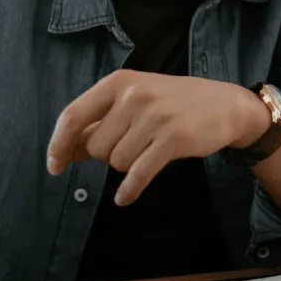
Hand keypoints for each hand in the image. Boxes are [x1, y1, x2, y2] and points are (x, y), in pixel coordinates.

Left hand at [47, 70, 269, 204]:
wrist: (226, 105)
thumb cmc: (173, 103)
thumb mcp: (135, 101)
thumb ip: (101, 122)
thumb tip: (66, 151)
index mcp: (119, 82)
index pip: (73, 115)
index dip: (58, 144)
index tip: (54, 165)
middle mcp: (134, 95)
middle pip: (96, 147)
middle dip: (108, 156)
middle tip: (133, 146)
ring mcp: (155, 116)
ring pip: (117, 162)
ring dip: (127, 166)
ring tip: (149, 150)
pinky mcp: (173, 139)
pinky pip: (138, 174)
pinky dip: (129, 191)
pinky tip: (124, 198)